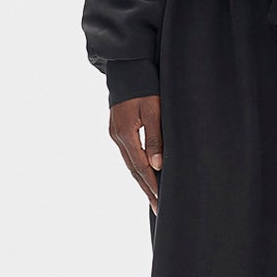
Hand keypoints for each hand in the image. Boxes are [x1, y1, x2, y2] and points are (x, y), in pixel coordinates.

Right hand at [109, 93, 162, 213]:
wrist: (126, 68)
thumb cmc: (144, 87)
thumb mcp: (153, 111)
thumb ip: (155, 138)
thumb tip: (157, 165)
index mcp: (126, 134)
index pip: (141, 167)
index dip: (152, 184)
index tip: (161, 200)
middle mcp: (117, 137)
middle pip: (133, 169)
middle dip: (146, 189)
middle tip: (158, 208)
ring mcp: (114, 134)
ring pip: (129, 163)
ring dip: (141, 180)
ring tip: (152, 196)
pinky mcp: (116, 130)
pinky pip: (127, 154)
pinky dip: (136, 167)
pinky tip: (143, 174)